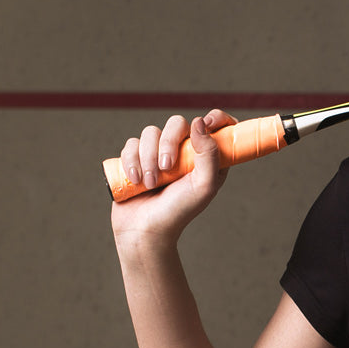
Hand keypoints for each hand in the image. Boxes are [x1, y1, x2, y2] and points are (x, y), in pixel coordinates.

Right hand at [110, 109, 237, 244]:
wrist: (145, 230)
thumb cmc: (179, 211)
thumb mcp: (204, 186)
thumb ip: (210, 154)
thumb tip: (200, 122)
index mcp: (207, 157)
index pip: (217, 126)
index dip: (217, 118)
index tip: (209, 121)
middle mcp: (184, 152)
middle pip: (178, 124)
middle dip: (169, 143)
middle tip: (167, 168)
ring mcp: (159, 153)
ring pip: (151, 133)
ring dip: (148, 157)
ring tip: (149, 183)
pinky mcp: (136, 159)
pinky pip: (131, 144)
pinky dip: (131, 161)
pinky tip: (135, 181)